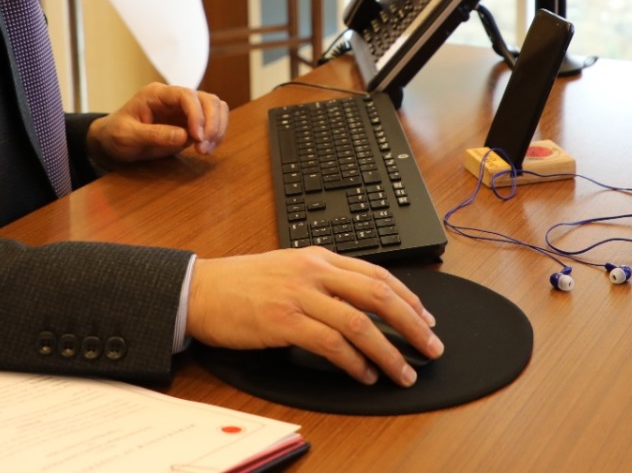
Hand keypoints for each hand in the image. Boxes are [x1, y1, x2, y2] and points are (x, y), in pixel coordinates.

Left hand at [86, 83, 228, 164]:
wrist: (112, 142)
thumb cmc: (115, 135)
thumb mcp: (127, 136)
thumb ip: (154, 134)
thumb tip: (184, 136)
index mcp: (157, 94)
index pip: (186, 95)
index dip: (197, 114)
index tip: (197, 137)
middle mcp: (174, 98)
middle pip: (207, 99)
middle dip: (212, 123)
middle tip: (203, 147)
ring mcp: (184, 110)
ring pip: (215, 108)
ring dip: (217, 128)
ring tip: (205, 150)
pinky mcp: (190, 123)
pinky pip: (213, 122)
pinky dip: (216, 134)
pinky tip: (207, 149)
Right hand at [187, 247, 441, 386]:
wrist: (200, 289)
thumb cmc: (242, 284)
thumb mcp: (289, 268)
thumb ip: (324, 279)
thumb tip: (361, 302)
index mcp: (319, 256)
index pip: (377, 274)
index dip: (409, 298)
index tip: (427, 319)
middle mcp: (314, 271)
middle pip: (378, 295)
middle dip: (411, 323)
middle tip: (431, 346)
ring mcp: (299, 294)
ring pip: (360, 322)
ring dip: (389, 351)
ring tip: (404, 371)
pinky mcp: (283, 321)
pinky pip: (331, 343)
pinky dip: (354, 362)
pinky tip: (364, 374)